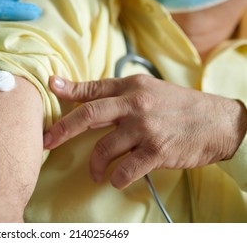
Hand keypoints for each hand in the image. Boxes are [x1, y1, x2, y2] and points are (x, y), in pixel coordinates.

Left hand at [43, 75, 246, 188]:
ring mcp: (145, 128)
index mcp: (132, 86)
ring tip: (96, 173)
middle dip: (63, 129)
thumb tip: (90, 99)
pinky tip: (116, 179)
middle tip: (47, 141)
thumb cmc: (180, 106)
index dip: (69, 88)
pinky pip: (125, 169)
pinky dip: (116, 178)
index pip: (94, 88)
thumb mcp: (150, 90)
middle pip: (89, 114)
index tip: (50, 85)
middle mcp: (136, 104)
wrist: (218, 122)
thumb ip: (120, 95)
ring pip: (104, 148)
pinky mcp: (157, 151)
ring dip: (95, 165)